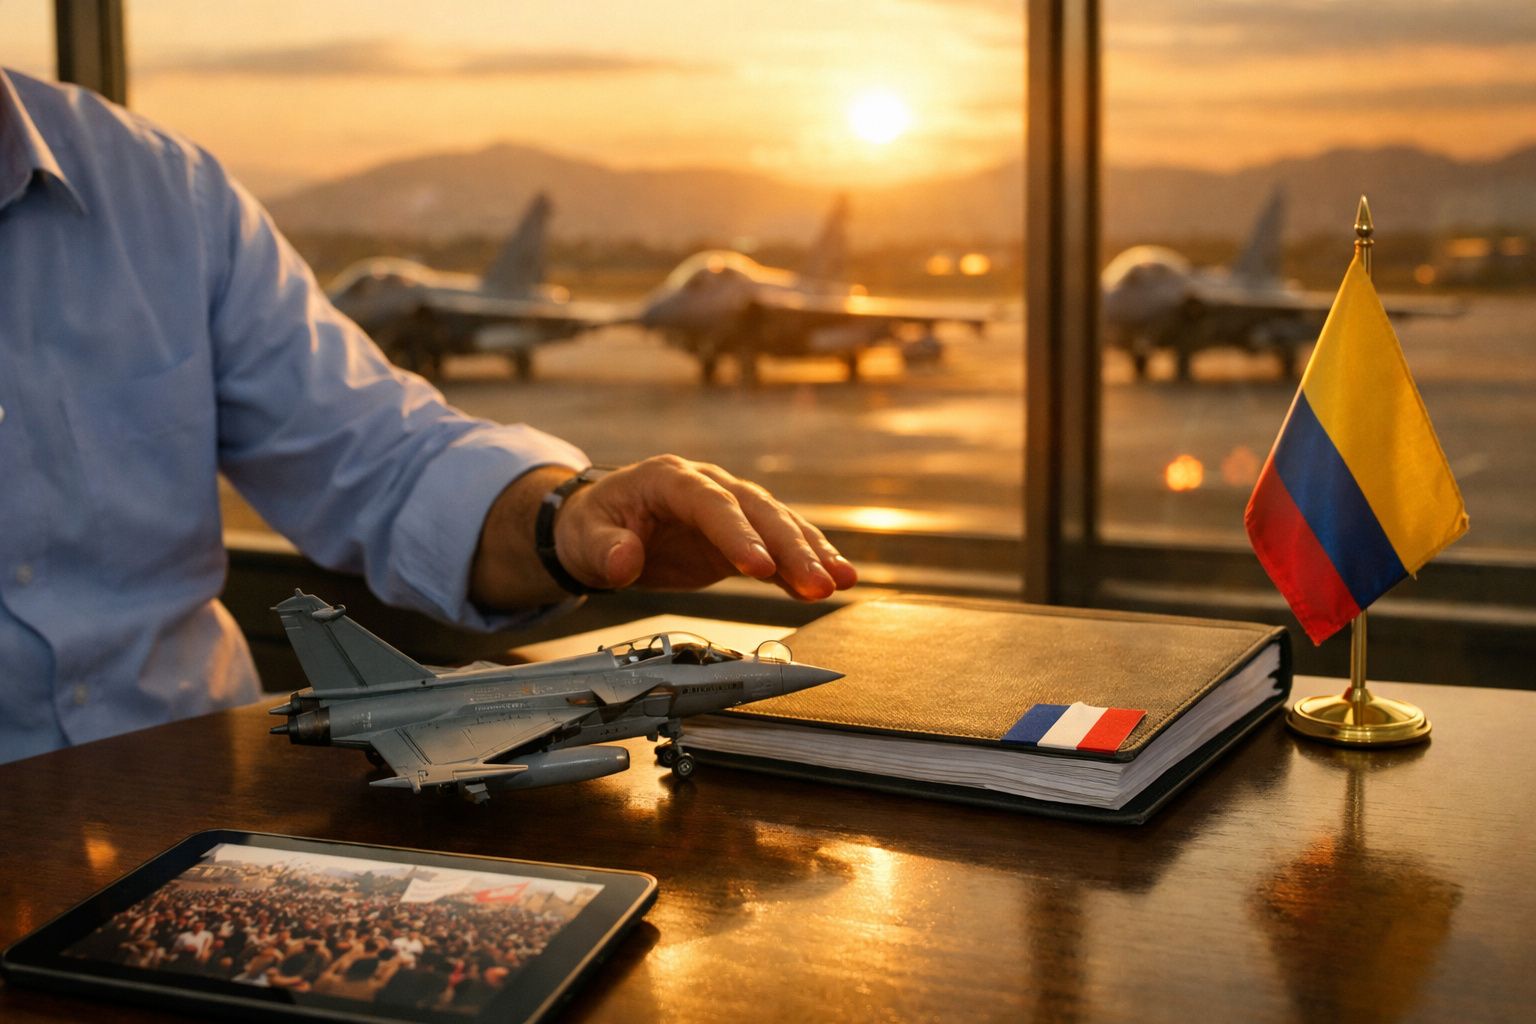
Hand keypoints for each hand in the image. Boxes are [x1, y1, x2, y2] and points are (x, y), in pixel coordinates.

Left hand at [470, 456, 857, 607]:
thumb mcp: (585, 538)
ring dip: (812, 554)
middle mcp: (710, 486)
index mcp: (670, 479)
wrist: (603, 525)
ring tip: (842, 581)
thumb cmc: (593, 526)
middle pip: (758, 512)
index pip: (710, 504)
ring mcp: (732, 508)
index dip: (737, 534)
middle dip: (791, 549)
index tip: (760, 568)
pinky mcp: (743, 535)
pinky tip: (834, 582)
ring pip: (779, 526)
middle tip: (818, 583)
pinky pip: (781, 546)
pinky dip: (807, 564)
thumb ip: (606, 549)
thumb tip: (622, 562)